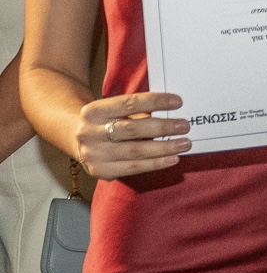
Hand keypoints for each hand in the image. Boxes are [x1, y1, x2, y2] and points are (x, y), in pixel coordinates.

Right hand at [75, 92, 190, 178]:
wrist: (76, 140)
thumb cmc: (106, 121)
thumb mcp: (114, 110)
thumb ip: (138, 110)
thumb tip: (173, 111)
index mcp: (94, 111)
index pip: (129, 103)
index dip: (155, 102)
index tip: (178, 102)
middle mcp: (89, 132)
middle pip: (132, 129)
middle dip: (162, 127)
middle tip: (184, 126)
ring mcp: (93, 154)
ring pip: (135, 151)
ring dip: (164, 148)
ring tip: (184, 144)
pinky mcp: (100, 171)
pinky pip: (134, 168)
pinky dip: (156, 163)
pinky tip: (172, 158)